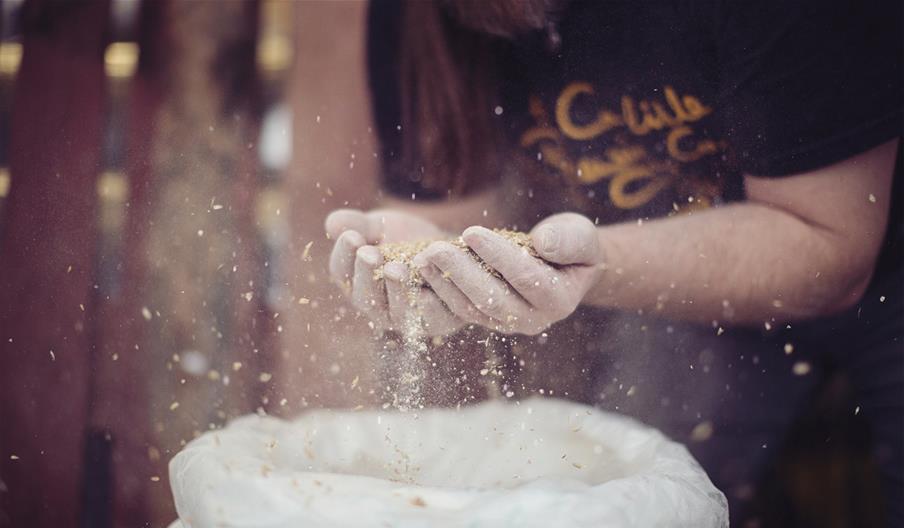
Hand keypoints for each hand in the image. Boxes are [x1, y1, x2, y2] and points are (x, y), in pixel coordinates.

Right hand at [325, 208, 463, 335]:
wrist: (448, 248)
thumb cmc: (406, 237)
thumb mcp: (382, 225)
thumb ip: (359, 224)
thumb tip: (332, 224)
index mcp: (356, 281)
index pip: (342, 272)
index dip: (344, 255)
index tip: (351, 236)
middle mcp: (378, 307)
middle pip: (366, 298)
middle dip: (367, 275)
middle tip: (369, 253)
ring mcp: (407, 318)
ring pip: (397, 312)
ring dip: (396, 290)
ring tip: (395, 268)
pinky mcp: (438, 322)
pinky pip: (432, 320)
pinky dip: (430, 306)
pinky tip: (427, 291)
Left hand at [412, 213, 603, 334]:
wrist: (563, 265)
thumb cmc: (571, 244)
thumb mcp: (579, 235)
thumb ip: (569, 240)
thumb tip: (544, 243)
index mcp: (559, 301)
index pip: (526, 279)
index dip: (497, 256)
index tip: (471, 231)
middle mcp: (534, 320)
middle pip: (492, 299)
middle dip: (461, 272)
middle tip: (435, 248)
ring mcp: (507, 324)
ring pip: (471, 308)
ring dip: (444, 282)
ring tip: (423, 256)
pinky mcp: (486, 320)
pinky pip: (459, 309)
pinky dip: (439, 290)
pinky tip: (422, 268)